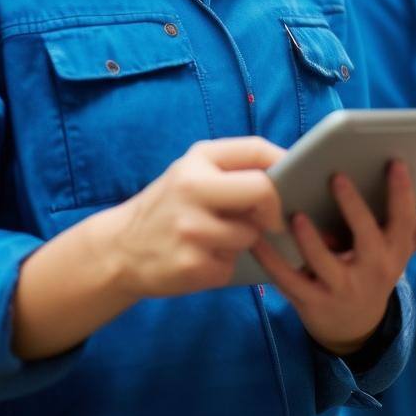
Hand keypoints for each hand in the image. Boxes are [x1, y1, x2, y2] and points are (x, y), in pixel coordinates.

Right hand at [108, 137, 284, 297]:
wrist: (120, 248)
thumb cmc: (170, 205)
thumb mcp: (192, 172)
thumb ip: (233, 168)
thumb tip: (290, 173)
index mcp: (198, 159)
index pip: (257, 150)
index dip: (285, 163)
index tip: (295, 179)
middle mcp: (193, 188)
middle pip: (263, 191)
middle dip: (273, 208)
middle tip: (270, 220)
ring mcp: (191, 228)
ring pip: (250, 235)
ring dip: (244, 241)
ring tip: (218, 238)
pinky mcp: (192, 265)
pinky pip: (232, 264)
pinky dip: (225, 264)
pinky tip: (202, 258)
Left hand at [251, 161, 415, 355]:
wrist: (355, 326)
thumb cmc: (375, 265)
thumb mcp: (399, 247)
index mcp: (396, 250)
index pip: (405, 220)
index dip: (403, 192)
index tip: (394, 161)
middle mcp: (375, 271)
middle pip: (368, 238)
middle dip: (354, 207)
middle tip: (337, 176)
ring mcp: (344, 289)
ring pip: (326, 264)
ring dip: (311, 239)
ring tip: (296, 214)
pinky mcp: (313, 304)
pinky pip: (290, 281)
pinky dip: (271, 260)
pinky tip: (257, 238)